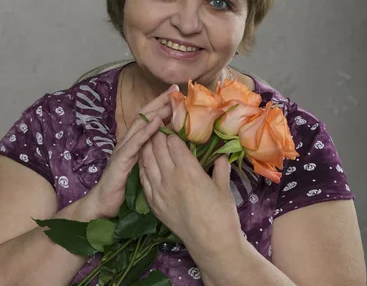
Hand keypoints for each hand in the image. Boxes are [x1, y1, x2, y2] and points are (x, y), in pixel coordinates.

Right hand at [84, 85, 177, 218]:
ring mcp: (123, 150)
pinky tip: (156, 124)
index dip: (161, 105)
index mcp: (133, 143)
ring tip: (169, 101)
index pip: (148, 118)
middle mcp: (127, 142)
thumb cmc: (123, 188)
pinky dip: (146, 132)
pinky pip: (135, 144)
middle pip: (144, 116)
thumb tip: (171, 145)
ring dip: (155, 112)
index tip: (176, 94)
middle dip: (159, 101)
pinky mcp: (121, 161)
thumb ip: (151, 155)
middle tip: (175, 89)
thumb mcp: (141, 168)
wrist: (102, 205)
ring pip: (139, 125)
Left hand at [138, 132, 242, 252]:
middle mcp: (171, 177)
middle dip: (157, 134)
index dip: (172, 130)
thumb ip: (220, 168)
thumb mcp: (224, 188)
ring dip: (147, 147)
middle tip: (160, 125)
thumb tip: (220, 155)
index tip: (173, 122)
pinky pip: (144, 179)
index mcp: (189, 170)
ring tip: (149, 137)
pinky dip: (143, 166)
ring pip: (147, 161)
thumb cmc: (222, 215)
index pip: (173, 142)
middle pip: (157, 148)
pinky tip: (144, 160)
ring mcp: (160, 191)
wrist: (211, 245)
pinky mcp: (155, 204)